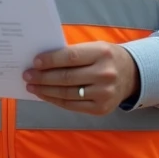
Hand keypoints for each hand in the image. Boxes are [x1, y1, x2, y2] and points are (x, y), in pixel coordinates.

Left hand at [23, 42, 138, 114]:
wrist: (131, 75)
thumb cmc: (106, 58)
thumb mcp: (95, 48)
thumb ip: (73, 53)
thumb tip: (42, 61)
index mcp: (102, 53)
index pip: (71, 57)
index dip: (50, 60)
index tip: (35, 62)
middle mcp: (105, 74)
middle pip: (66, 77)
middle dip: (43, 77)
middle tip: (27, 75)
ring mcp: (104, 94)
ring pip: (67, 93)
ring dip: (45, 90)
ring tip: (32, 86)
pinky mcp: (101, 109)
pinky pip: (72, 105)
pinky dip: (55, 100)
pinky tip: (45, 95)